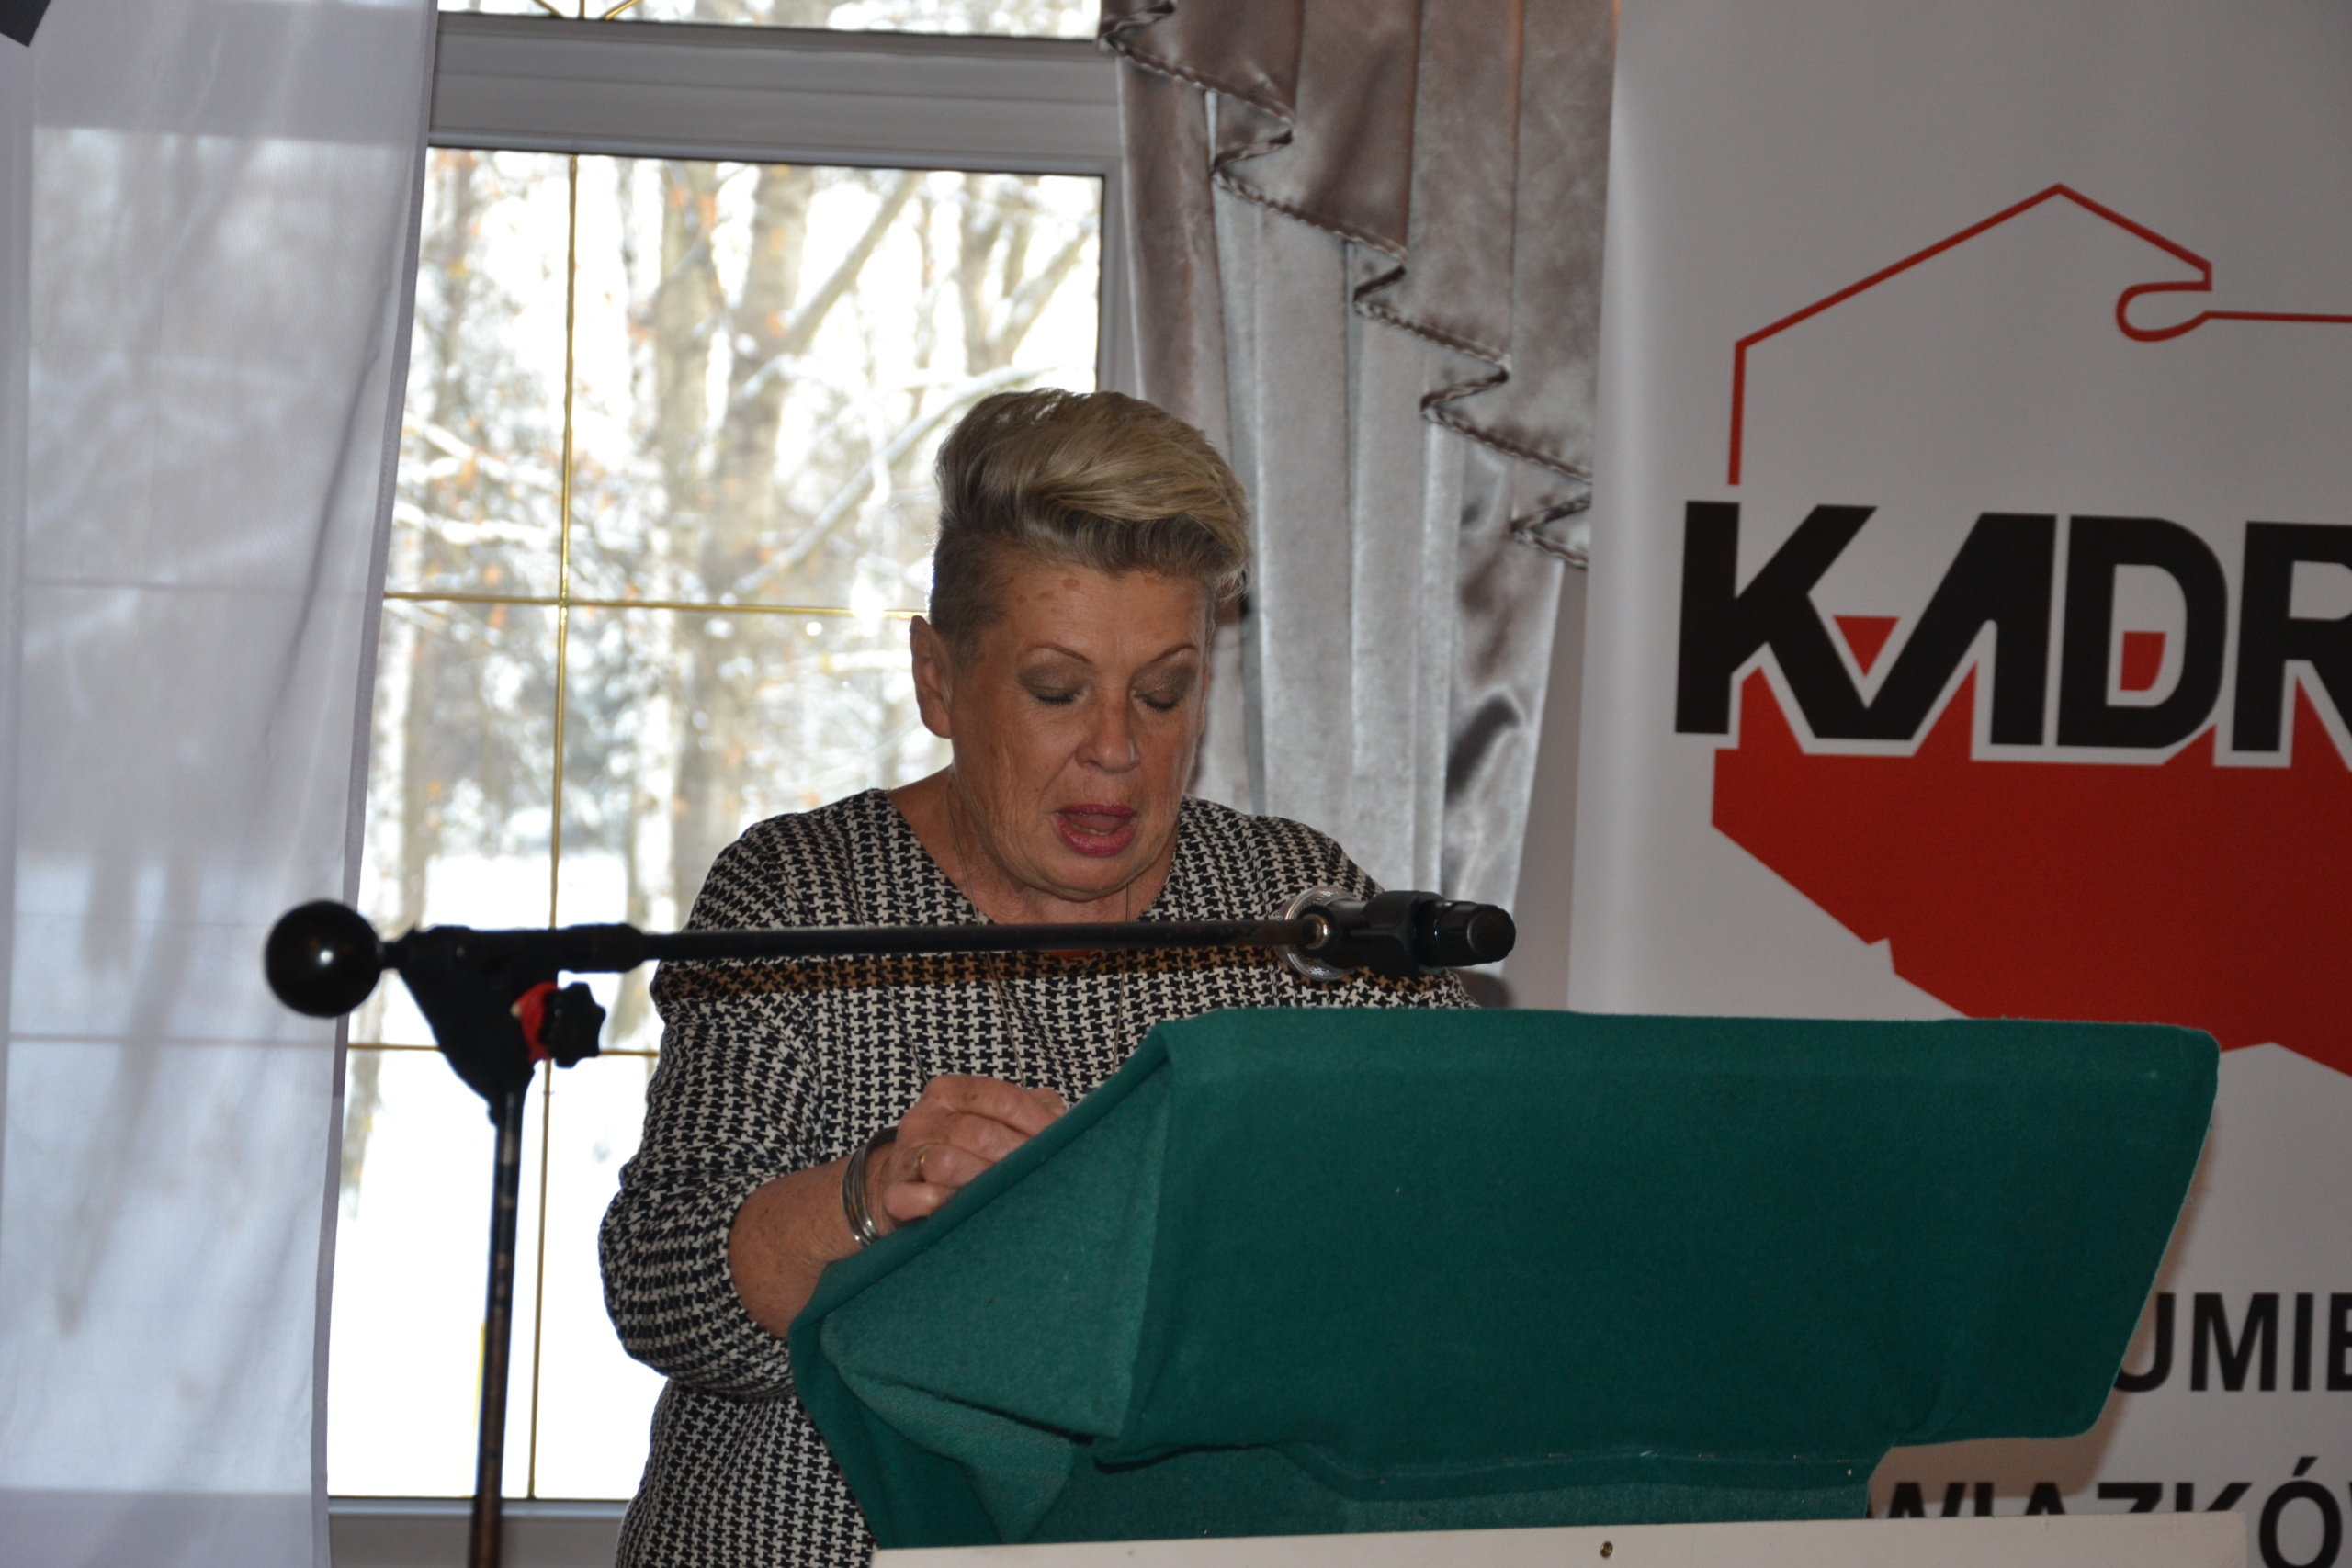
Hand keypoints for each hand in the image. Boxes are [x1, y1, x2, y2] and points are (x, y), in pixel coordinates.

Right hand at [870, 1074, 1066, 1228]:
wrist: (909, 1183)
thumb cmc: (967, 1151)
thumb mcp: (997, 1121)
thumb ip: (1033, 1111)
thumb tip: (1075, 1121)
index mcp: (952, 1091)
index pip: (1004, 1098)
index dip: (1039, 1124)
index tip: (1067, 1146)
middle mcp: (925, 1115)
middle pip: (980, 1132)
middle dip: (1017, 1159)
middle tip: (1046, 1181)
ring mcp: (905, 1153)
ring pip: (947, 1162)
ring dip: (983, 1182)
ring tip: (1013, 1198)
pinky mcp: (893, 1191)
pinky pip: (909, 1195)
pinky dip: (933, 1202)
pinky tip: (957, 1209)